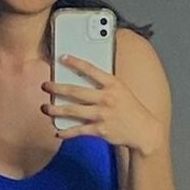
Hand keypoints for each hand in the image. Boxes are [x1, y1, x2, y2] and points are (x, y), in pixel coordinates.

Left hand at [41, 54, 164, 155]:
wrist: (144, 131)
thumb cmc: (131, 109)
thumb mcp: (122, 91)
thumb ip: (105, 84)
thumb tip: (84, 78)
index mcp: (113, 84)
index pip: (91, 69)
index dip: (75, 62)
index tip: (61, 58)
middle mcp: (106, 98)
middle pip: (75, 91)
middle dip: (57, 88)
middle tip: (45, 86)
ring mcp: (102, 115)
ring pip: (73, 111)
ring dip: (56, 109)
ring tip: (45, 108)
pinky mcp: (100, 130)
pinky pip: (78, 130)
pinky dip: (66, 132)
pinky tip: (57, 132)